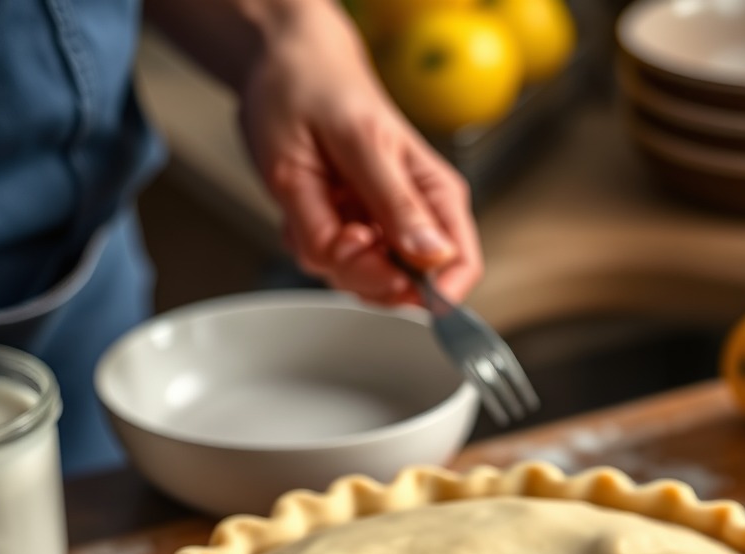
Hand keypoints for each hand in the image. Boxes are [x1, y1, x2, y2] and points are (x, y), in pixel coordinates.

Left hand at [239, 2, 481, 303]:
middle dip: (359, 269)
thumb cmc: (320, 91)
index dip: (428, 291)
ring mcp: (378, 234)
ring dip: (324, 250)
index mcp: (437, 196)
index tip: (387, 278)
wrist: (284, 70)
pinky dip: (305, 240)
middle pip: (402, 289)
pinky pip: (325, 266)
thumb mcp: (358, 143)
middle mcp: (414, 221)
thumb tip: (435, 256)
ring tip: (319, 198)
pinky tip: (308, 200)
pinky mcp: (347, 239)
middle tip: (339, 223)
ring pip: (356, 281)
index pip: (461, 267)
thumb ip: (395, 205)